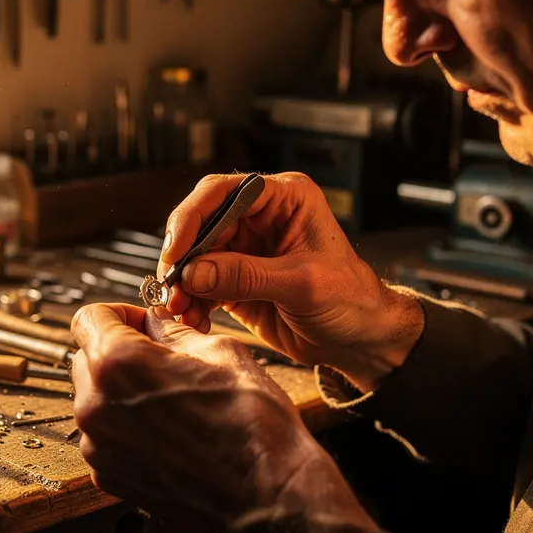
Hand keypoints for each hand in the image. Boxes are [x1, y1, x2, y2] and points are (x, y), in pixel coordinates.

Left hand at [70, 303, 378, 532]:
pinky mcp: (109, 474)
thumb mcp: (218, 351)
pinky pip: (105, 435)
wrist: (266, 491)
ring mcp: (100, 445)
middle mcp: (97, 405)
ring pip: (95, 398)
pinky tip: (167, 429)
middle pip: (87, 358)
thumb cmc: (251, 425)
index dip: (118, 313)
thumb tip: (156, 323)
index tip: (138, 323)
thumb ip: (172, 331)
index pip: (88, 317)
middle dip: (118, 351)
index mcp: (118, 363)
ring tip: (170, 399)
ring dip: (122, 391)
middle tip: (160, 359)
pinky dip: (127, 426)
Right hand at [161, 172, 423, 389]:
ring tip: (180, 312)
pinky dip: (191, 304)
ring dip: (182, 286)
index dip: (192, 218)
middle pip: (201, 225)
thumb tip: (194, 272)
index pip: (223, 192)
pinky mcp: (235, 281)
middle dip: (182, 259)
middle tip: (171, 288)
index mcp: (284, 199)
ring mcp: (245, 250)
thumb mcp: (302, 284)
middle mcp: (260, 218)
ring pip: (195, 258)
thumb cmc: (351, 300)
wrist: (360, 340)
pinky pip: (200, 286)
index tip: (176, 251)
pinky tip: (193, 321)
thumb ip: (247, 275)